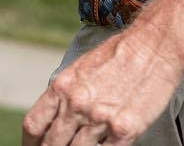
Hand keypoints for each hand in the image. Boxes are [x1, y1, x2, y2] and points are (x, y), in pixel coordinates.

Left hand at [20, 25, 183, 144]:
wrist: (152, 47)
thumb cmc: (118, 56)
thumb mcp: (80, 70)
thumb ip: (66, 94)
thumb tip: (55, 118)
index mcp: (62, 87)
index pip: (34, 124)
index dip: (30, 142)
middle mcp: (77, 105)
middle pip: (51, 144)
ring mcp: (100, 120)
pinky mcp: (125, 131)